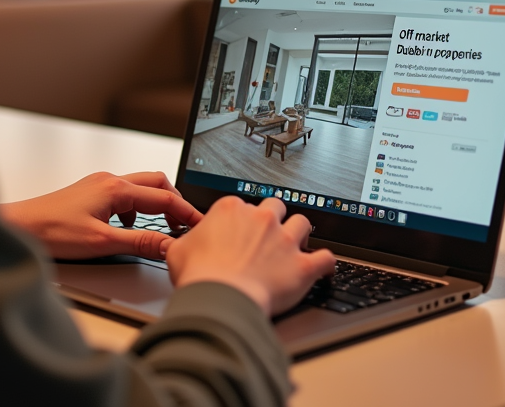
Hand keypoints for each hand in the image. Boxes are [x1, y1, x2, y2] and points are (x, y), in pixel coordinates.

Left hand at [0, 171, 201, 260]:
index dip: (186, 213)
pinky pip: (124, 197)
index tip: (201, 226)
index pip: (164, 198)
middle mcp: (109, 181)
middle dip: (174, 203)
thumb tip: (169, 245)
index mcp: (116, 188)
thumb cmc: (51, 230)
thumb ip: (140, 243)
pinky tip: (128, 230)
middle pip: (156, 184)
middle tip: (185, 225)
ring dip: (154, 207)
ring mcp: (99, 185)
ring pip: (140, 189)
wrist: (19, 227)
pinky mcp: (90, 194)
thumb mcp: (103, 242)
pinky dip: (135, 211)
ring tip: (160, 230)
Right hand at [165, 196, 334, 315]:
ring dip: (300, 234)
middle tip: (268, 236)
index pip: (243, 205)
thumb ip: (185, 240)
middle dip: (274, 219)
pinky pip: (326, 258)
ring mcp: (285, 240)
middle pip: (276, 206)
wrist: (220, 299)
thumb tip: (183, 242)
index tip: (239, 233)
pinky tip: (324, 268)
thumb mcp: (178, 250)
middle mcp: (262, 218)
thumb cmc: (198, 275)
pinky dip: (326, 263)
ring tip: (296, 246)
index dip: (241, 220)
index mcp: (232, 209)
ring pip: (303, 223)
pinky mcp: (302, 265)